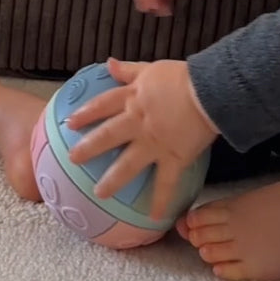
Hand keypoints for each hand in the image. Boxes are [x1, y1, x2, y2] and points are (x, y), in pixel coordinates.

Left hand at [66, 57, 218, 219]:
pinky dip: (161, 200)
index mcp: (133, 98)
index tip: (69, 123)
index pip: (103, 105)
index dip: (86, 114)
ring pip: (128, 164)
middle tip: (72, 159)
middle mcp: (137, 122)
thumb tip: (108, 63)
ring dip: (113, 180)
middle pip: (108, 136)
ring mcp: (154, 143)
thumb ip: (129, 70)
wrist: (209, 90)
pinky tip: (155, 217)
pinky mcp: (173, 157)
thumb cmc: (183, 77)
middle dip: (88, 148)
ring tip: (99, 194)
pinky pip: (165, 182)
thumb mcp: (151, 68)